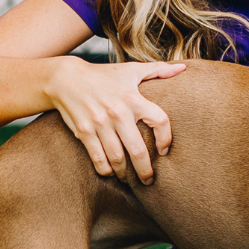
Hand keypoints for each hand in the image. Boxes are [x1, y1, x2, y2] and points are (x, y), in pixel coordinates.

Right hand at [45, 58, 186, 184]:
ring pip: (117, 158)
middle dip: (145, 170)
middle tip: (149, 181)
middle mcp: (118, 112)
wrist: (66, 78)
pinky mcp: (84, 132)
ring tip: (129, 180)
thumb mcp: (131, 69)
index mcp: (133, 98)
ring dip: (125, 173)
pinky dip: (105, 170)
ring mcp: (100, 123)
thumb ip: (158, 70)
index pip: (160, 120)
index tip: (164, 151)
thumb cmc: (103, 75)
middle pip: (138, 150)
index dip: (166, 138)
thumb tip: (182, 67)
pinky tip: (110, 173)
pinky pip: (98, 158)